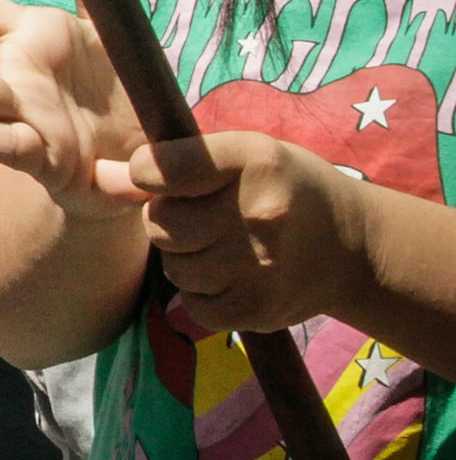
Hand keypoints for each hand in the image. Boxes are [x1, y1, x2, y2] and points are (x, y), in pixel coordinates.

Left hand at [123, 132, 371, 335]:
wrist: (354, 248)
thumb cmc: (284, 189)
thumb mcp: (247, 152)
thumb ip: (181, 159)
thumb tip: (106, 174)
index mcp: (252, 160)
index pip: (159, 169)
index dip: (148, 174)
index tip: (163, 177)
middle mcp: (257, 212)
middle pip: (160, 224)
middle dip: (171, 222)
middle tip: (207, 219)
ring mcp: (259, 265)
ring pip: (174, 267)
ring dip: (188, 260)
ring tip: (228, 248)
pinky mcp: (257, 307)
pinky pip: (192, 304)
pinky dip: (204, 296)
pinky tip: (234, 278)